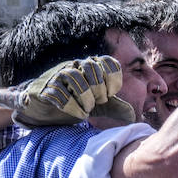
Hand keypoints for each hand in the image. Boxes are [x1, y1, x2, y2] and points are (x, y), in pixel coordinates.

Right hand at [0, 56, 131, 126]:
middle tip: (98, 103)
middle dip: (98, 88)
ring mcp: (57, 76)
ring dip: (85, 96)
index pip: (107, 62)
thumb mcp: (97, 106)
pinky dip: (72, 106)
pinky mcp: (44, 89)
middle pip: (91, 67)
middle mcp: (74, 67)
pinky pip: (58, 92)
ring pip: (74, 77)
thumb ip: (114, 107)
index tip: (111, 95)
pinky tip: (77, 114)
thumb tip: (133, 115)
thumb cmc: (74, 103)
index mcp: (89, 68)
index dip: (113, 78)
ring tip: (87, 110)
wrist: (45, 110)